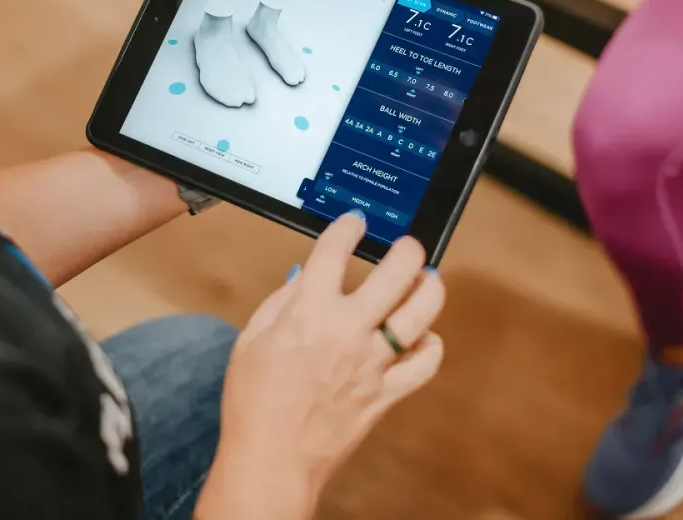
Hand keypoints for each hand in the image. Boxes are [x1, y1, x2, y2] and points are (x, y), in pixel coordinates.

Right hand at [197, 211, 445, 518]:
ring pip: (422, 314)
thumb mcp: (251, 340)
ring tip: (426, 280)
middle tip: (407, 245)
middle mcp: (347, 331)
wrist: (269, 460)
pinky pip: (426, 364)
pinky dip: (430, 346)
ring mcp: (373, 363)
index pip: (335, 251)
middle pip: (397, 272)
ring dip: (429, 289)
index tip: (354, 222)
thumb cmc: (252, 402)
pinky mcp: (387, 394)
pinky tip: (422, 336)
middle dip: (408, 249)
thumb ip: (281, 302)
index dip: (347, 227)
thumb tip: (304, 277)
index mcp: (309, 312)